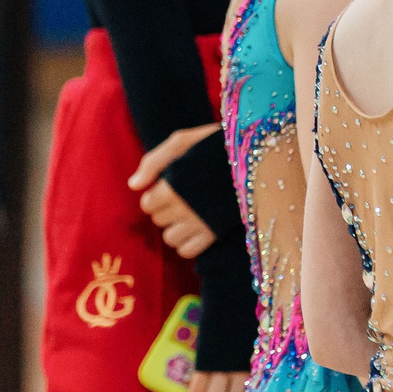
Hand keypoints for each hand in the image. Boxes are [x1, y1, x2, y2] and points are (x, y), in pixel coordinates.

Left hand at [130, 124, 220, 259]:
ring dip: (176, 227)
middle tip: (185, 196)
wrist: (258, 155)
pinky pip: (187, 251)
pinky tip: (197, 228)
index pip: (148, 204)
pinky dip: (188, 243)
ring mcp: (200, 223)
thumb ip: (153, 161)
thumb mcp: (182, 141)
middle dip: (167, 209)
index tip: (171, 186)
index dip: (156, 194)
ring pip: (170, 238)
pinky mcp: (215, 233)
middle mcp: (184, 208)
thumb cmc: (216, 145)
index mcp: (173, 186)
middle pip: (159, 220)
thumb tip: (134, 185)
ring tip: (190, 213)